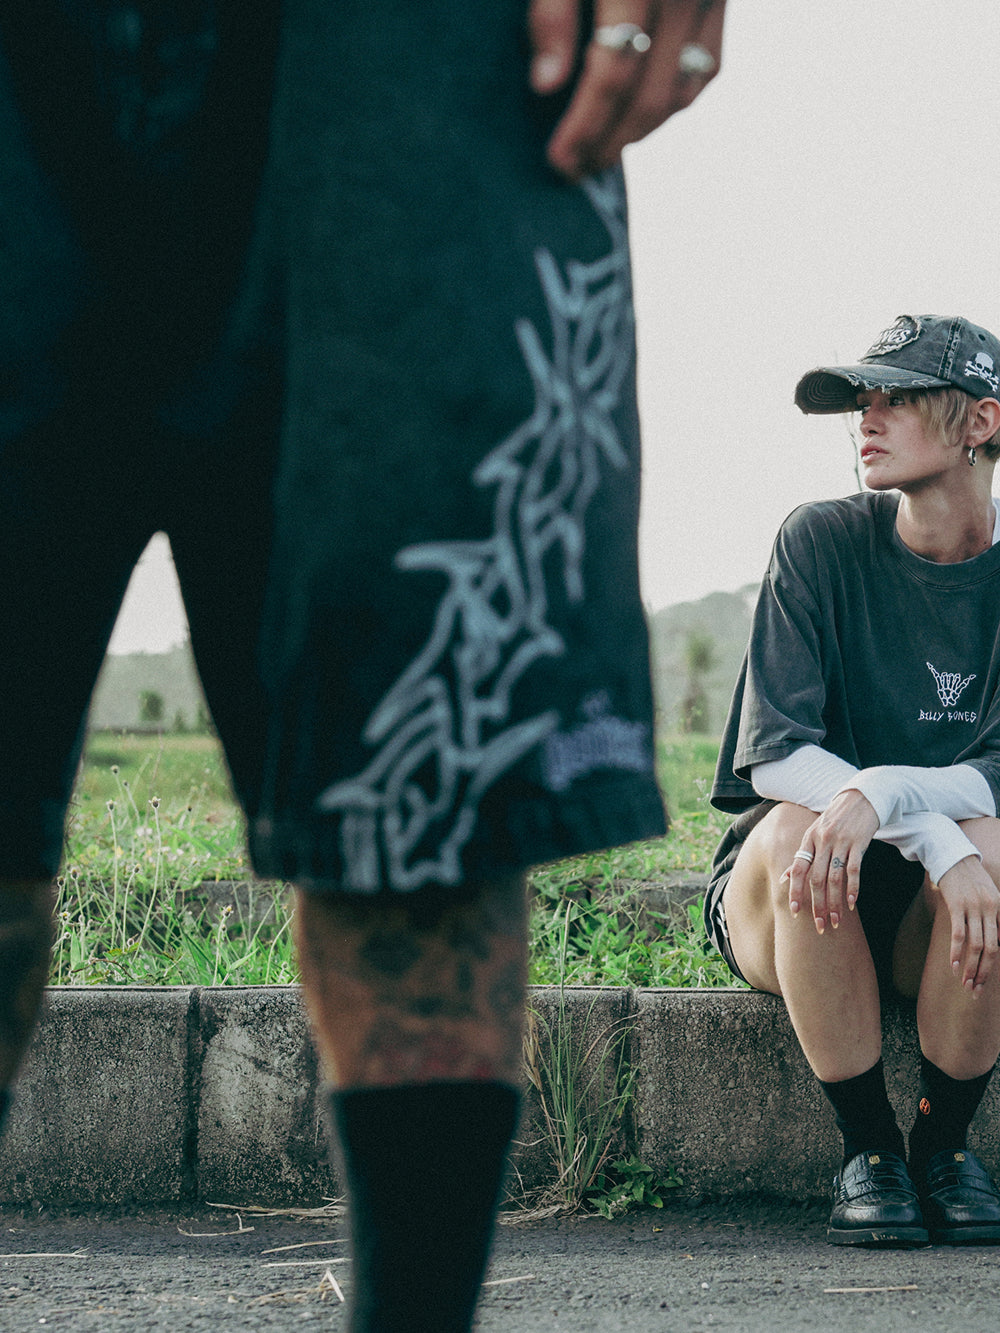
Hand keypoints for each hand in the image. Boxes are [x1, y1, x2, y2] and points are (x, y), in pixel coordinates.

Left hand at [528, 0, 726, 179]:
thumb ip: (552, 13)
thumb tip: (545, 84)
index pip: (612, 77)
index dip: (585, 127)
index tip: (559, 160)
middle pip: (650, 98)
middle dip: (611, 144)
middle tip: (578, 169)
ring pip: (682, 92)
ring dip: (643, 131)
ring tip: (605, 148)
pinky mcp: (723, 0)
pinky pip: (708, 67)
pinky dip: (675, 101)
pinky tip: (640, 114)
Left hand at [781, 790, 878, 934]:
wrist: (860, 798)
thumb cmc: (834, 819)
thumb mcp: (813, 833)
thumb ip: (800, 856)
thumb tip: (784, 878)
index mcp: (808, 839)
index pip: (798, 869)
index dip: (795, 891)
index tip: (794, 912)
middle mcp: (822, 841)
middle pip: (817, 878)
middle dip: (817, 905)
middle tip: (819, 925)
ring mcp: (841, 842)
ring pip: (835, 878)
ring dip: (835, 902)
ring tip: (836, 921)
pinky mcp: (859, 843)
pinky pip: (854, 870)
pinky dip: (853, 888)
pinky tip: (852, 903)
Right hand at [936, 857, 999, 994]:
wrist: (952, 856)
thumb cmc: (969, 878)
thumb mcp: (988, 895)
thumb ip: (994, 917)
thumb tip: (997, 941)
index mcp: (999, 908)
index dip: (992, 966)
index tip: (984, 982)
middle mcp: (990, 909)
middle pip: (990, 949)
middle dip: (983, 973)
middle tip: (975, 990)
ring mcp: (973, 907)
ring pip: (975, 945)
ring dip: (970, 967)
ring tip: (964, 983)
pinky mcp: (957, 904)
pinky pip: (959, 934)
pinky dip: (957, 952)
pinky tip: (953, 965)